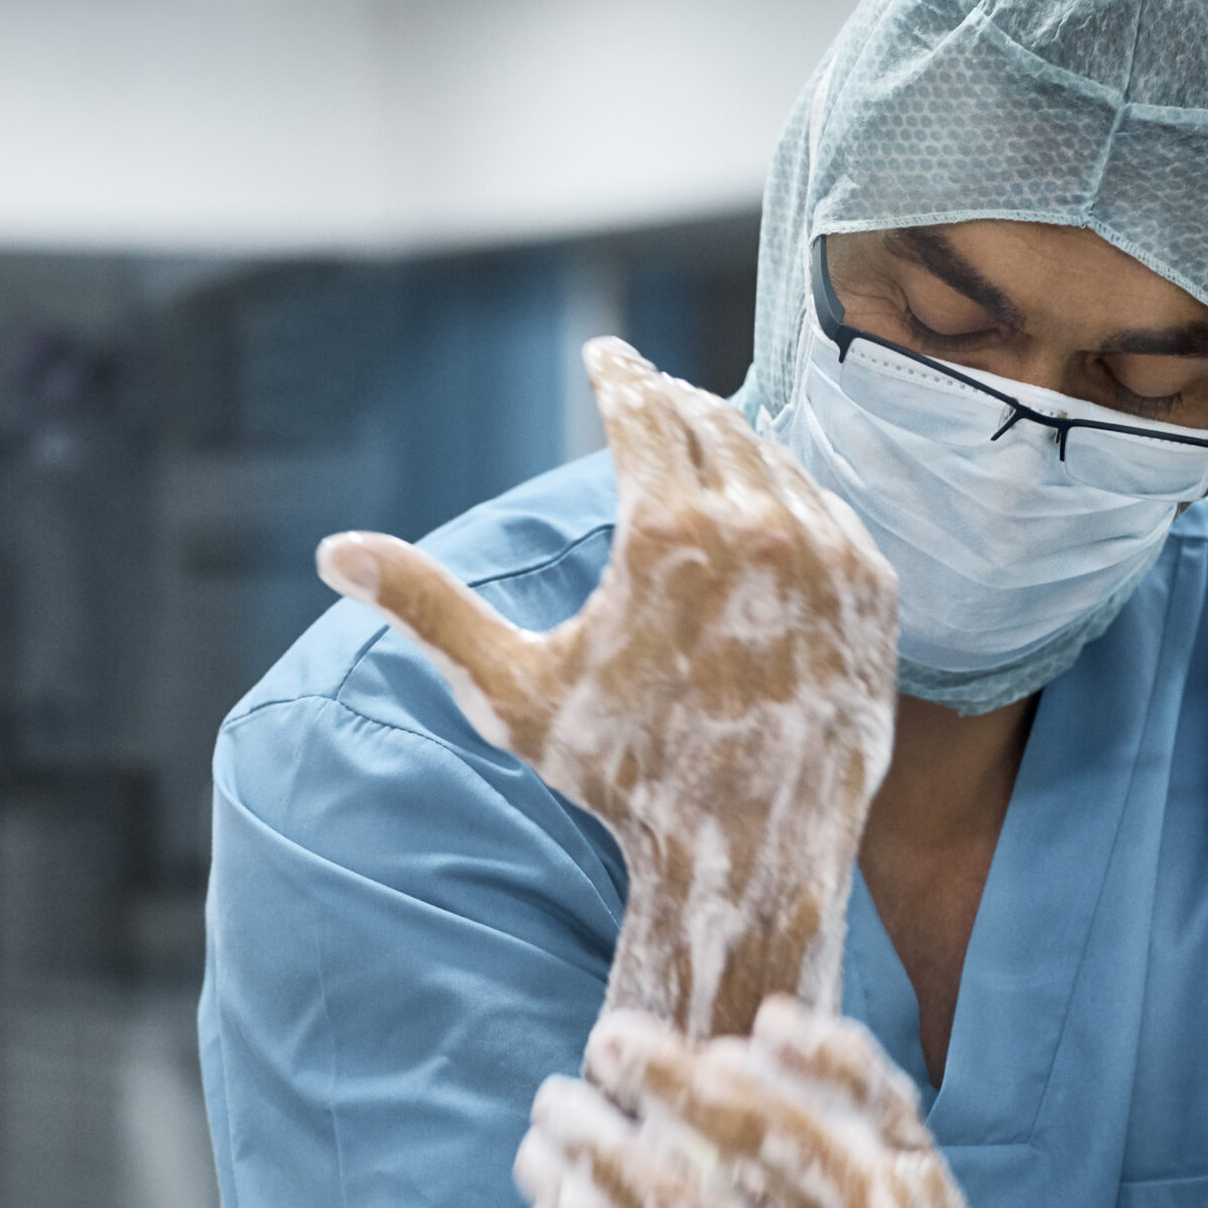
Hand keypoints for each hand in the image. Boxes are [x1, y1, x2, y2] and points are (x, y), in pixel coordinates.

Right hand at [317, 338, 898, 1038]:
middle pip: (711, 421)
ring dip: (734, 438)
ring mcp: (829, 555)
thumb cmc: (618, 777)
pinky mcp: (875, 591)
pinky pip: (828, 510)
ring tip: (703, 430)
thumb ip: (428, 608)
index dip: (616, 375)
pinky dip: (791, 491)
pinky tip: (767, 497)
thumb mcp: (511, 690)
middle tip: (648, 386)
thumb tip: (332, 552)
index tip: (603, 354)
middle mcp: (759, 526)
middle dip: (672, 398)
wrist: (748, 853)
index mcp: (668, 530)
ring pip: (775, 459)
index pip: (640, 410)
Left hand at [513, 998, 1012, 1207]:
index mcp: (878, 1207)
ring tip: (536, 1154)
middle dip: (594, 1144)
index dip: (668, 1078)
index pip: (754, 1126)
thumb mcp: (907, 1135)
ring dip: (571, 1207)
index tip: (608, 1040)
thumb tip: (763, 1022)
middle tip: (551, 1098)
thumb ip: (846, 1068)